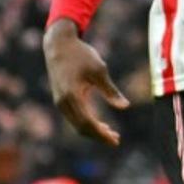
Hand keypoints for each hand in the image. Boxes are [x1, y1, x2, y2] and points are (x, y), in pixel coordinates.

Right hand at [43, 19, 128, 144]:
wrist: (59, 44)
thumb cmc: (80, 54)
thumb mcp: (99, 70)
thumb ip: (110, 90)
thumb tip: (125, 107)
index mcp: (72, 96)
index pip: (88, 123)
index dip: (102, 135)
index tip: (116, 140)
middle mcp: (63, 102)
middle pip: (81, 128)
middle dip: (98, 136)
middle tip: (116, 139)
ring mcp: (59, 101)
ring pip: (76, 124)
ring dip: (92, 131)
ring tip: (110, 133)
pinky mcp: (60, 98)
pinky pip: (73, 117)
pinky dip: (85, 123)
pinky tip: (99, 123)